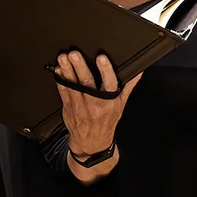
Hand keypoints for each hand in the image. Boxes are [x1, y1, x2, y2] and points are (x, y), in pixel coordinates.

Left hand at [54, 51, 139, 165]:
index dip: (105, 70)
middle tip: (74, 54)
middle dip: (80, 66)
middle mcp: (94, 103)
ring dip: (67, 70)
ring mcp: (79, 105)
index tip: (101, 57)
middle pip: (87, 82)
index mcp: (109, 101)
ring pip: (72, 85)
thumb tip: (138, 72)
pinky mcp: (68, 107)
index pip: (109, 83)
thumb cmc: (107, 122)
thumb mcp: (121, 105)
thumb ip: (128, 86)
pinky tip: (58, 70)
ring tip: (63, 58)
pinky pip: (63, 91)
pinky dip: (60, 80)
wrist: (91, 142)